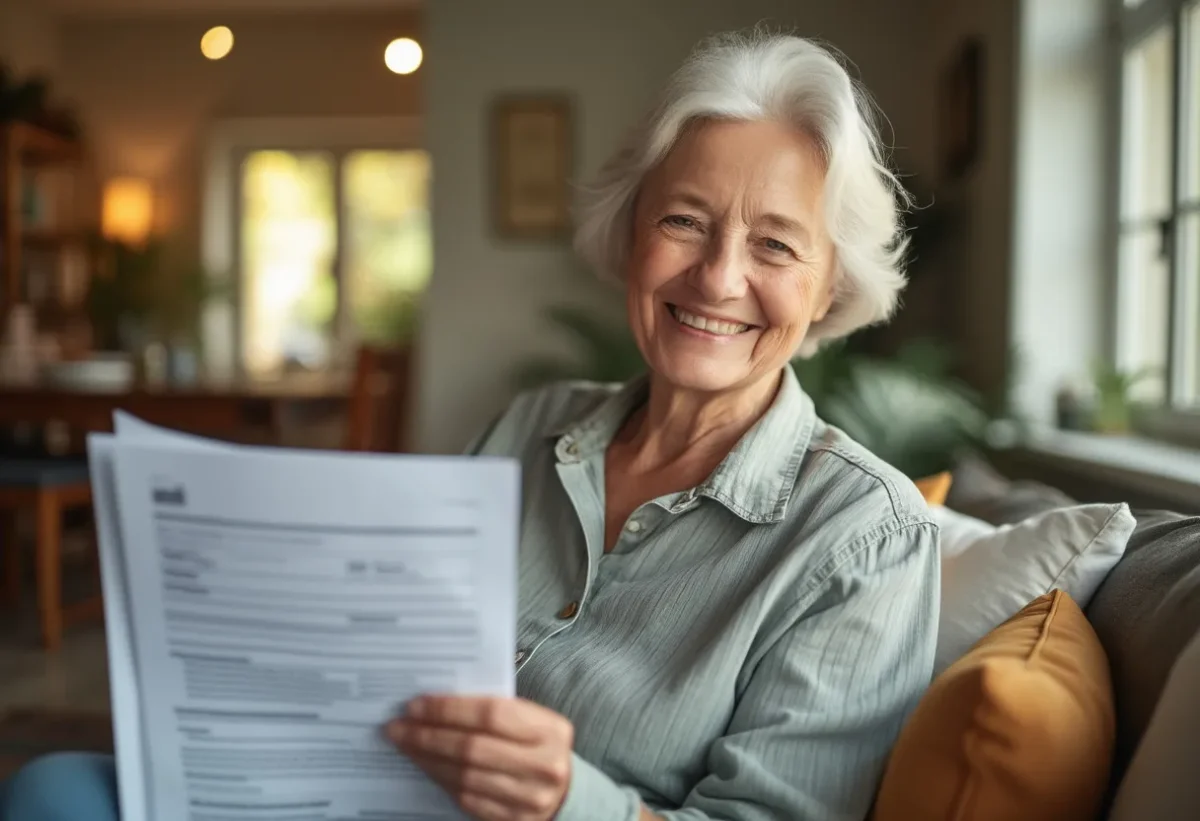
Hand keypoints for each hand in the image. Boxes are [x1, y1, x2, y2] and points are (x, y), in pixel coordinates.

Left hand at [387, 695, 573, 820]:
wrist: (563, 790)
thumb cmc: (538, 745)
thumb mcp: (530, 720)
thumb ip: (495, 710)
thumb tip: (436, 703)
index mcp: (550, 730)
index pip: (491, 713)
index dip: (448, 709)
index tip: (416, 705)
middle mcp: (544, 765)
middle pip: (472, 748)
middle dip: (428, 736)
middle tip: (398, 727)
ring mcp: (529, 798)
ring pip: (464, 777)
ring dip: (427, 760)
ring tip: (405, 745)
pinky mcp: (513, 820)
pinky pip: (466, 799)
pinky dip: (441, 780)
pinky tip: (426, 766)